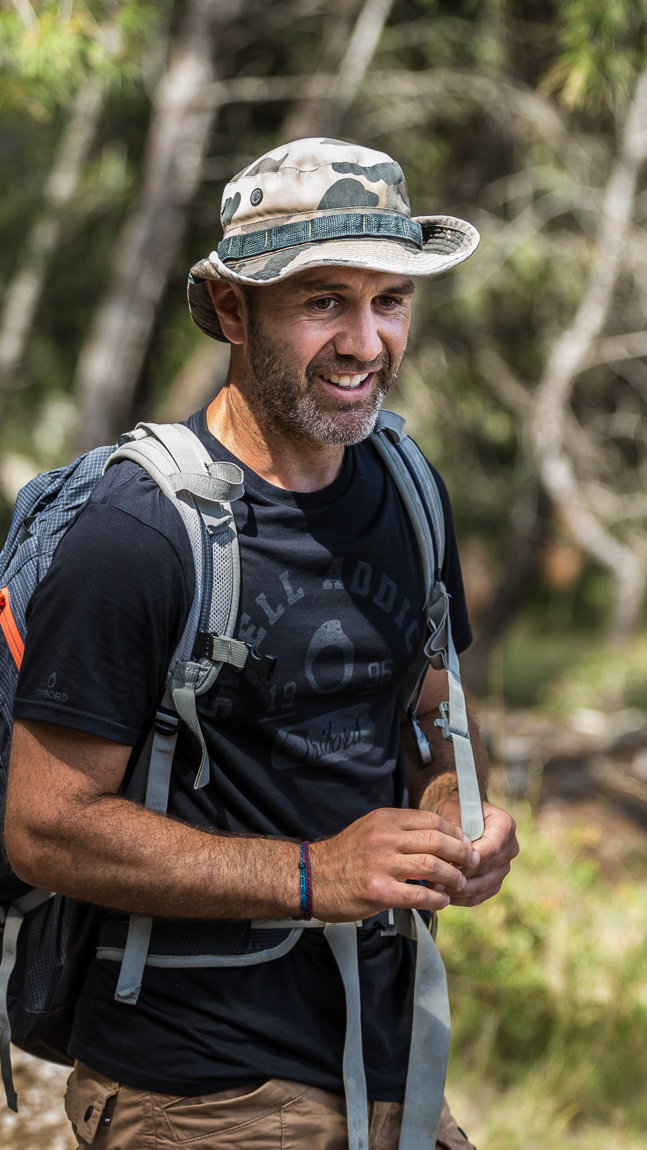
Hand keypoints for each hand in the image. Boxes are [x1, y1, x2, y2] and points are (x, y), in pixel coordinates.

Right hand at [310, 807, 479, 921]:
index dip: (454, 833)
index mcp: (385, 820)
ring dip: (452, 877)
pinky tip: (440, 902)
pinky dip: (436, 899)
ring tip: (458, 883)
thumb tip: (436, 838)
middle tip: (470, 863)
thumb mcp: (370, 829)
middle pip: (437, 840)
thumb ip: (399, 831)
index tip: (464, 843)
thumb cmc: (343, 856)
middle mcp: (385, 838)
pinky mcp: (378, 891)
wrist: (310, 877)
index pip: (431, 820)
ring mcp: (382, 864)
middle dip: (460, 853)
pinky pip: (418, 895)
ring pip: (432, 866)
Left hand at [434, 798, 517, 906]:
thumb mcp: (451, 812)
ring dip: (460, 890)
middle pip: (487, 869)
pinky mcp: (494, 882)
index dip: (470, 859)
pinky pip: (480, 896)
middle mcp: (509, 847)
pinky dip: (462, 898)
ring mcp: (503, 867)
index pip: (491, 848)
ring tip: (437, 889)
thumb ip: (455, 833)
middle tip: (438, 880)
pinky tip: (444, 896)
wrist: (454, 816)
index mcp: (505, 825)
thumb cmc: (452, 810)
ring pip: (484, 886)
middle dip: (461, 876)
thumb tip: (457, 856)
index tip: (449, 863)